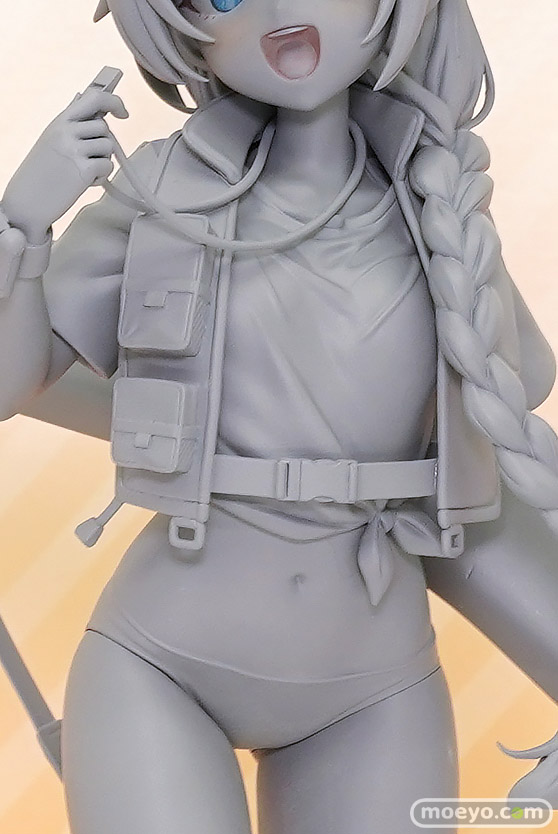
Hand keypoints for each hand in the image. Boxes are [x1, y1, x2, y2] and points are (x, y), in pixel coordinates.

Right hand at [1, 87, 127, 241]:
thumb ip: (72, 122)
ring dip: (101, 161)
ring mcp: (75, 149)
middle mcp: (66, 131)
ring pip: (108, 147)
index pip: (93, 98)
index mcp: (60, 120)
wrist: (27, 201)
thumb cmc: (40, 172)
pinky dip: (100, 177)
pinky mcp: (84, 169)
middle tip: (88, 158)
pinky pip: (108, 166)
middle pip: (104, 127)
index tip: (122, 112)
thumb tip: (86, 100)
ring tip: (82, 171)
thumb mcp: (52, 138)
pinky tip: (84, 182)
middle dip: (102, 143)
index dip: (113, 102)